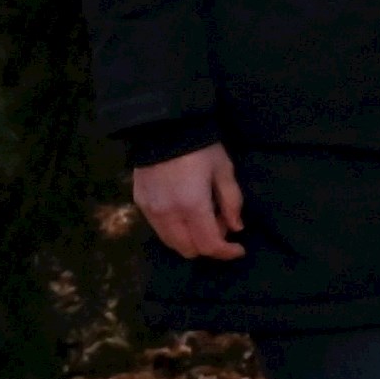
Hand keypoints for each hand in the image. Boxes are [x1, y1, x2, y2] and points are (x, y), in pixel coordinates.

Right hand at [132, 143, 244, 261]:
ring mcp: (150, 211)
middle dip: (208, 245)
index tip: (239, 249)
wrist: (164, 126)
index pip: (209, 244)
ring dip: (190, 239)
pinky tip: (185, 211)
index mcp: (192, 206)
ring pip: (171, 242)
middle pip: (188, 250)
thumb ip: (232, 201)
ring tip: (204, 216)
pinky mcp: (140, 203)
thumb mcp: (224, 170)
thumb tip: (236, 228)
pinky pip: (159, 229)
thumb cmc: (201, 147)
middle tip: (221, 223)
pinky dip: (175, 229)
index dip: (226, 252)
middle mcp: (168, 215)